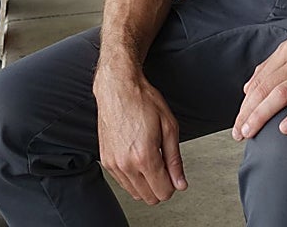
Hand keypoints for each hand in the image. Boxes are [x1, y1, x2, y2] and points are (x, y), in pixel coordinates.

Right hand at [94, 65, 186, 204]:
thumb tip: (180, 183)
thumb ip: (175, 160)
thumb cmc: (142, 101)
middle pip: (150, 197)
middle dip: (161, 186)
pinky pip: (122, 183)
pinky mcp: (105, 161)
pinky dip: (133, 177)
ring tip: (151, 160)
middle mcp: (126, 164)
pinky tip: (138, 159)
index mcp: (144, 157)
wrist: (118, 88)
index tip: (173, 173)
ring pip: (135, 193)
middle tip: (164, 166)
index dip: (173, 185)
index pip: (163, 192)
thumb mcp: (169, 127)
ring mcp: (113, 164)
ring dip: (146, 184)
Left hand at [232, 28, 286, 139]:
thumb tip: (249, 88)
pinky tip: (284, 129)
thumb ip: (273, 66)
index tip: (238, 122)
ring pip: (283, 94)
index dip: (245, 104)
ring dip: (263, 115)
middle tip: (240, 133)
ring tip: (252, 132)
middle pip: (267, 88)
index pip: (260, 80)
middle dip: (249, 113)